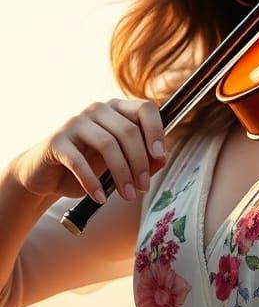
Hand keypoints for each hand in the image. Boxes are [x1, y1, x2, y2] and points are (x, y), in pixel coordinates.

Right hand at [14, 98, 165, 203]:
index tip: (160, 155)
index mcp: (117, 110)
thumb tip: (162, 160)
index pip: (145, 108)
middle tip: (143, 188)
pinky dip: (92, 182)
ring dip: (122, 174)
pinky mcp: (57, 141)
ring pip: (108, 144)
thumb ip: (142, 160)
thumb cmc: (90, 167)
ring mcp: (75, 122)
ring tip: (128, 196)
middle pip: (128, 131)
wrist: (48, 176)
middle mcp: (97, 110)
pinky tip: (100, 198)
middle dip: (140, 163)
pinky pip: (79, 161)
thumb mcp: (119, 165)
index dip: (156, 130)